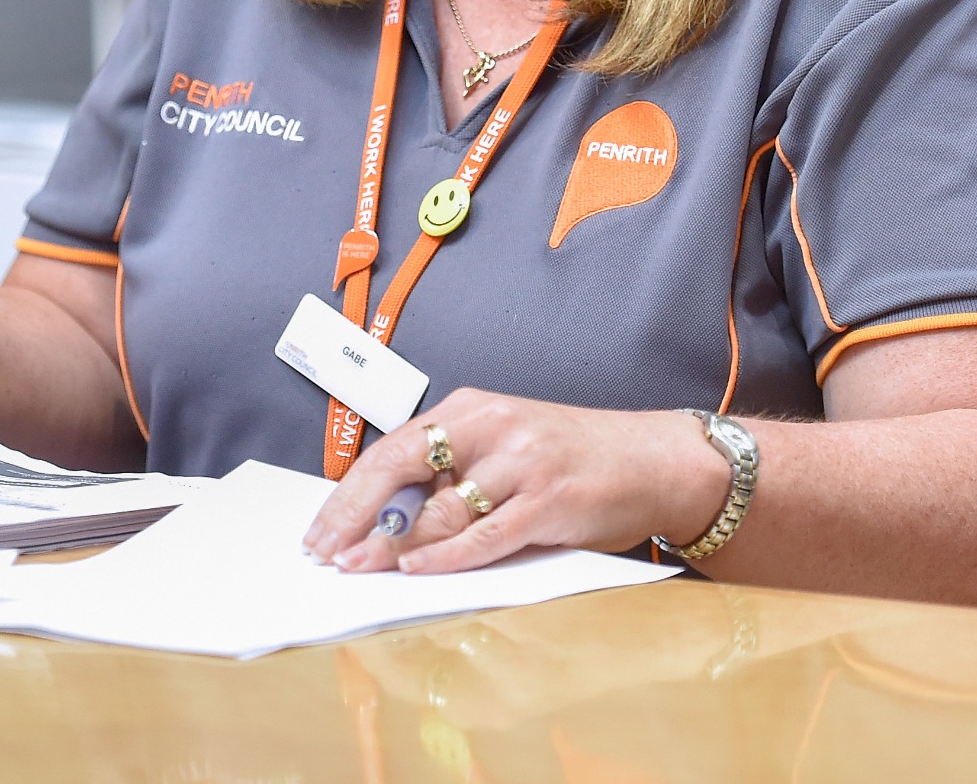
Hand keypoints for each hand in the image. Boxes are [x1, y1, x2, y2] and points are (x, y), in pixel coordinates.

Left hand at [300, 389, 729, 573]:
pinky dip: (445, 556)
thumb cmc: (572, 459)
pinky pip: (484, 534)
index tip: (321, 527)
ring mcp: (521, 462)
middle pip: (401, 468)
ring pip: (440, 508)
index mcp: (472, 408)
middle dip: (356, 514)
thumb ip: (453, 468)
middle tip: (327, 551)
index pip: (392, 447)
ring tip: (360, 567)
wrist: (655, 461)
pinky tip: (416, 569)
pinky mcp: (548, 501)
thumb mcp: (504, 445)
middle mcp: (492, 426)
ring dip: (392, 544)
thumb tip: (384, 514)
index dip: (350, 490)